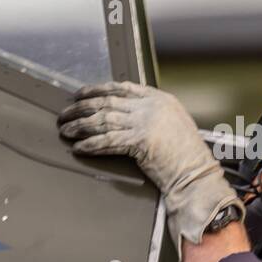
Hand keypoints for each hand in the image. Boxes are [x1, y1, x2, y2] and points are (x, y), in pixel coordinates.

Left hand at [58, 81, 243, 250]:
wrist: (196, 173)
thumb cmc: (186, 156)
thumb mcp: (172, 124)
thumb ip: (151, 115)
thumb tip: (122, 116)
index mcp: (160, 99)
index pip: (121, 87)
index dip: (96, 90)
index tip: (81, 94)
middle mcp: (151, 107)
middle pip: (107, 102)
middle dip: (81, 107)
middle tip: (65, 113)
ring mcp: (146, 122)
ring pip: (103, 119)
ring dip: (80, 126)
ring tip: (66, 130)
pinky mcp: (140, 141)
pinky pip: (108, 140)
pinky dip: (91, 144)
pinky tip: (80, 147)